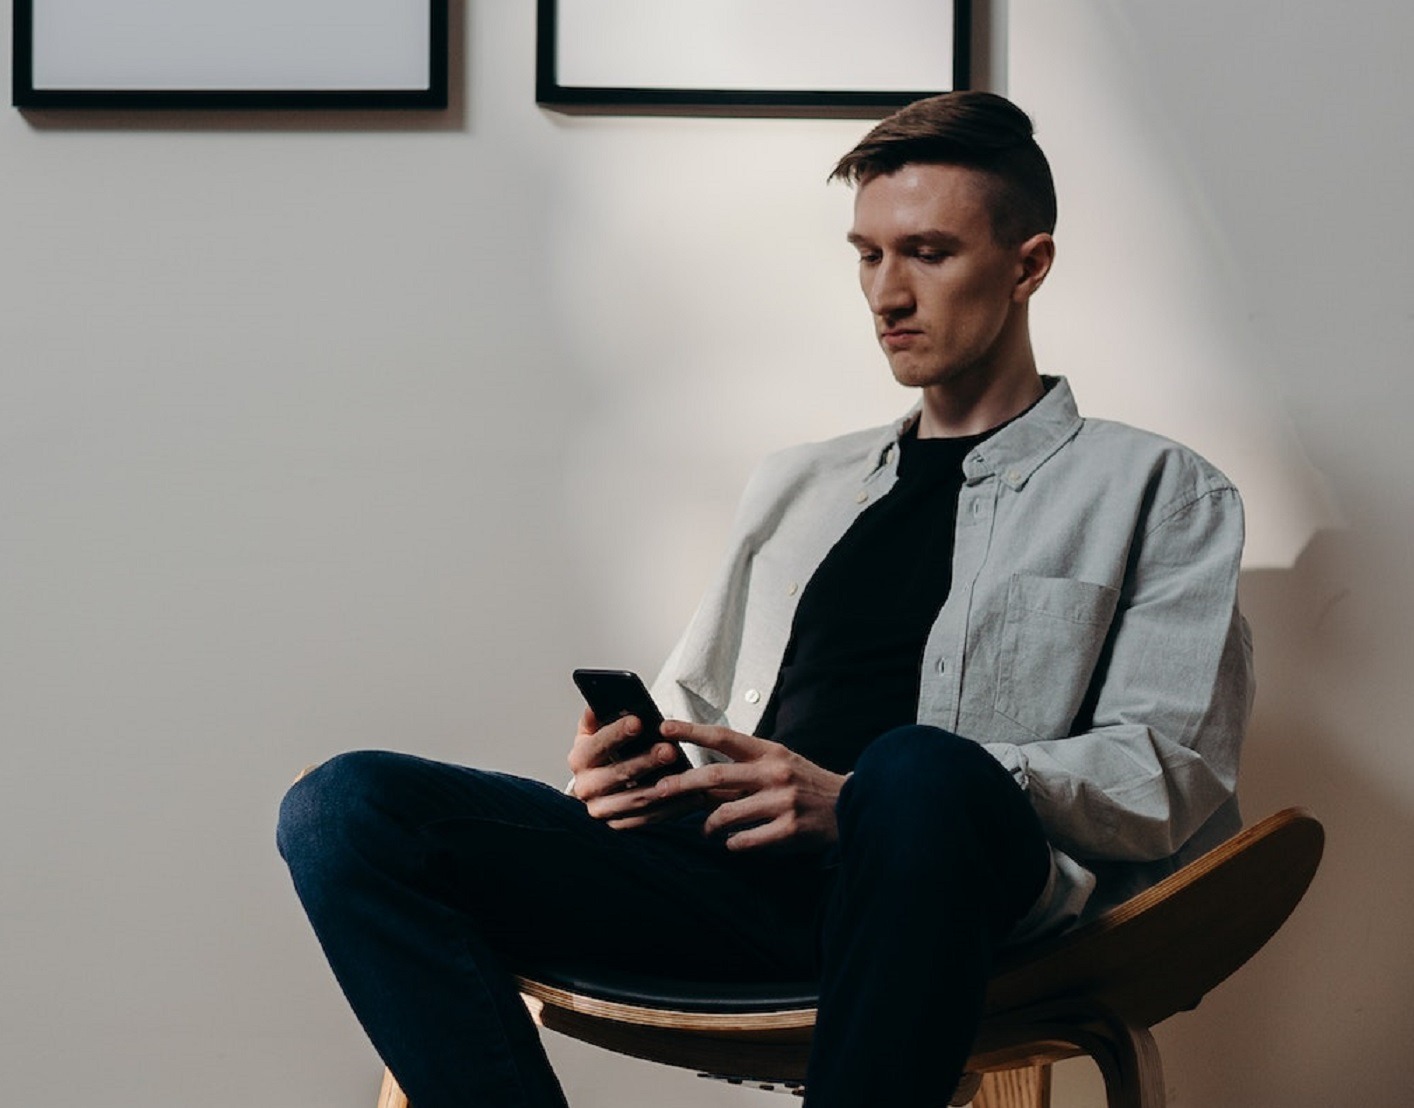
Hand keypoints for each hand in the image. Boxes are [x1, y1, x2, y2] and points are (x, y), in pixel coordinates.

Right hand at [567, 709, 697, 828]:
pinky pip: (647, 819)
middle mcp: (585, 787)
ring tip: (685, 774)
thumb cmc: (604, 751)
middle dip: (645, 761)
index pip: (597, 744)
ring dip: (661, 787)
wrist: (598, 786)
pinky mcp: (618, 825)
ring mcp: (601, 809)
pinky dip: (670, 809)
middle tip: (670, 749)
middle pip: (618, 773)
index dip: (617, 732)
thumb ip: (597, 714)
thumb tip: (600, 700)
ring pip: (634, 799)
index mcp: (579, 759)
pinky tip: (690, 796)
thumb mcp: (595, 731)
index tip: (639, 721)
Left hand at [654, 721, 846, 851]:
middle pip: (716, 776)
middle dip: (682, 783)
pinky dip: (732, 844)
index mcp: (770, 752)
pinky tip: (732, 843)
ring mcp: (782, 802)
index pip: (725, 737)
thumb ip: (746, 769)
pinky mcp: (789, 830)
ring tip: (706, 829)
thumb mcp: (780, 764)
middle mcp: (774, 773)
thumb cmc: (807, 783)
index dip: (692, 731)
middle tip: (659, 790)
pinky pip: (745, 840)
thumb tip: (702, 778)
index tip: (665, 727)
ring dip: (708, 825)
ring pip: (726, 814)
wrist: (850, 806)